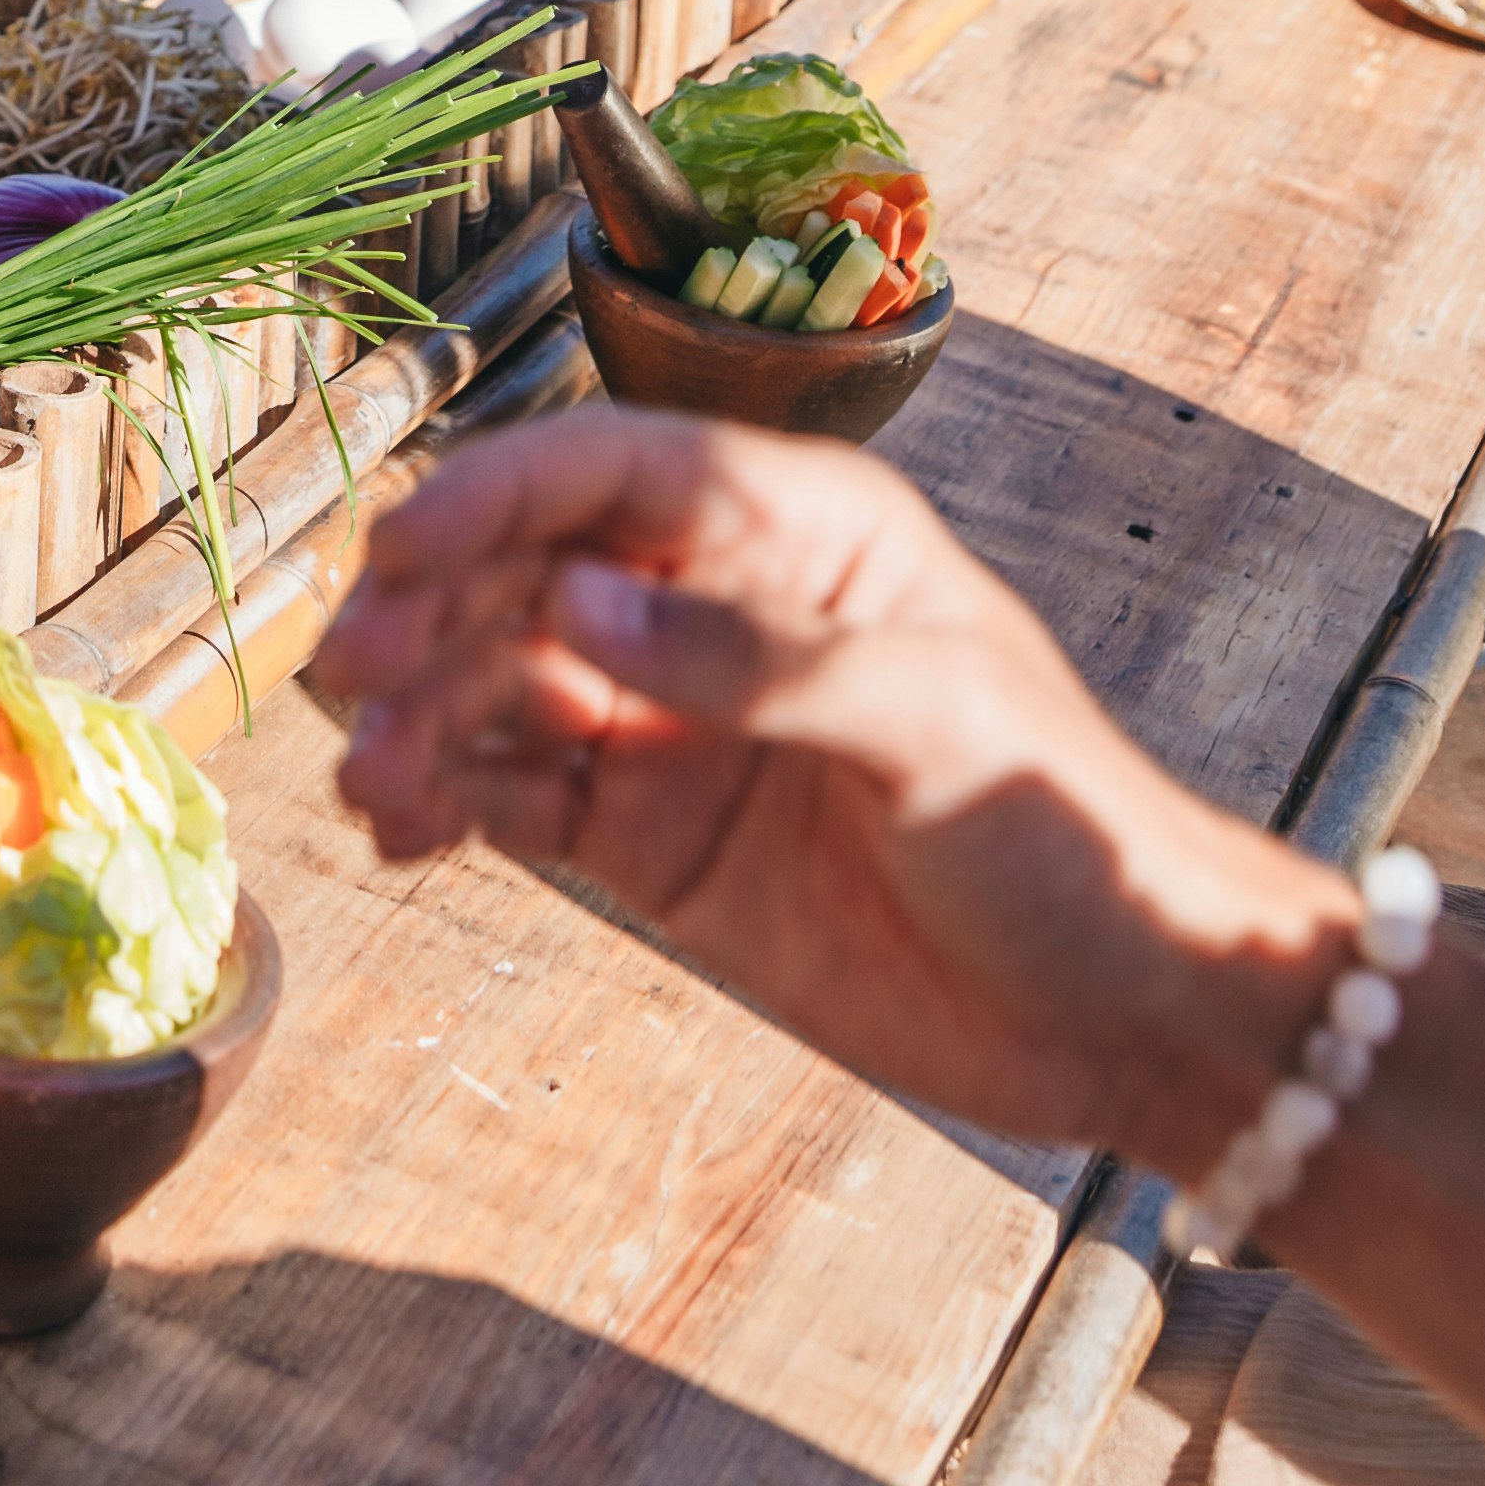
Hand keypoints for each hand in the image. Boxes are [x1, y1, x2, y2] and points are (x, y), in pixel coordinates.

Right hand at [308, 407, 1338, 1169]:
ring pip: (504, 683)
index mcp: (804, 532)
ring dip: (423, 717)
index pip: (620, 471)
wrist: (1127, 1014)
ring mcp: (679, 722)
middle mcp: (722, 606)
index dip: (498, 495)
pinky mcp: (656, 837)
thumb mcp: (933, 721)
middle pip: (534, 573)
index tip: (399, 545)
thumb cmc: (1066, 829)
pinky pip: (518, 792)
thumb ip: (755, 661)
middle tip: (357, 678)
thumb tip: (579, 603)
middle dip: (432, 615)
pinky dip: (447, 799)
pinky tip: (403, 830)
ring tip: (376, 786)